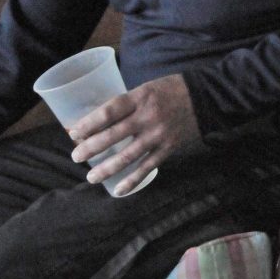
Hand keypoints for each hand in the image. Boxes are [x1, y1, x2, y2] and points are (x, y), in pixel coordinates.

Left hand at [68, 73, 199, 195]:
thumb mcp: (146, 89)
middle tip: (76, 157)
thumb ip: (125, 104)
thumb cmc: (170, 90)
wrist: (206, 97)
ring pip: (128, 156)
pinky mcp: (169, 148)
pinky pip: (147, 167)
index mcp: (140, 97)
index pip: (109, 112)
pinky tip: (118, 189)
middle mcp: (148, 116)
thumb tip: (95, 120)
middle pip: (114, 135)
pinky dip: (132, 180)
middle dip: (91, 147)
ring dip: (107, 168)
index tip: (74, 133)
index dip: (89, 123)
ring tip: (91, 176)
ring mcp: (159, 135)